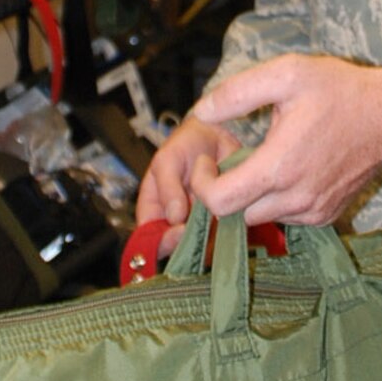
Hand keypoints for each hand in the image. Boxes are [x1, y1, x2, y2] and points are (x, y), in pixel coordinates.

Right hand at [135, 112, 242, 257]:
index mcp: (154, 209)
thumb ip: (167, 187)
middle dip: (189, 240)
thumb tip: (174, 217)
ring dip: (211, 234)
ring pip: (202, 245)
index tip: (179, 230)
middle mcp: (175, 221)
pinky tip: (231, 211)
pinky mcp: (222, 221)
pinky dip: (229, 228)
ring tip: (218, 211)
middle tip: (202, 224)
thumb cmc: (185, 144)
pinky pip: (224, 234)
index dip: (161, 241)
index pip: (150, 237)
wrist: (217, 134)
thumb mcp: (167, 159)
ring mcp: (199, 223)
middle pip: (177, 247)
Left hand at [190, 54, 381, 228]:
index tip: (207, 161)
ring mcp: (313, 210)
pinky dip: (278, 200)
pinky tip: (289, 170)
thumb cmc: (340, 91)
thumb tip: (201, 111)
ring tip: (264, 160)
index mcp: (279, 167)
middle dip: (226, 188)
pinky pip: (287, 218)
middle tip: (232, 158)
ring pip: (261, 216)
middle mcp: (295, 197)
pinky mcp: (327, 215)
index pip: (220, 202)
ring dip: (253, 195)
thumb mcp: (286, 74)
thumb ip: (237, 93)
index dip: (202, 184)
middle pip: (236, 213)